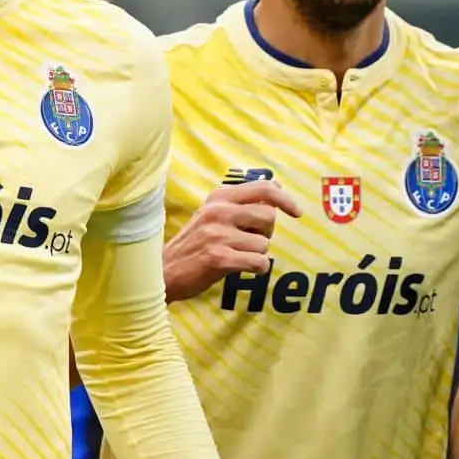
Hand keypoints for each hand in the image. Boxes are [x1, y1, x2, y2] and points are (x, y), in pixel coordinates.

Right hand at [162, 179, 301, 302]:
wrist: (163, 271)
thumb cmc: (193, 245)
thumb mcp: (211, 215)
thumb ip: (239, 203)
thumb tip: (277, 189)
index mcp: (218, 197)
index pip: (263, 187)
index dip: (285, 199)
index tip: (296, 212)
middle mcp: (218, 211)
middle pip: (269, 216)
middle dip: (266, 232)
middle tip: (248, 241)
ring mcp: (218, 234)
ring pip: (264, 244)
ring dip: (256, 254)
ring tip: (234, 256)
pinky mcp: (219, 258)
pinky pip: (259, 263)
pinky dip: (256, 269)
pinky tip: (239, 268)